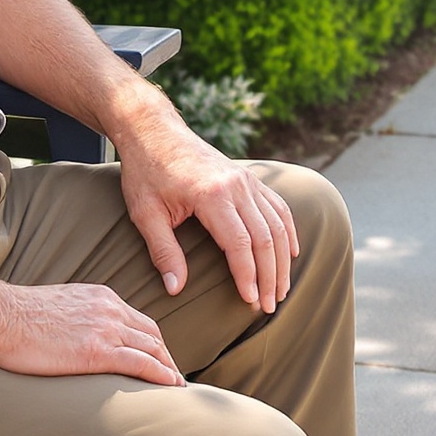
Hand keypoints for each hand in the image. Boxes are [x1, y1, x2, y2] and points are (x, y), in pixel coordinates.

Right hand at [0, 281, 183, 386]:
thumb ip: (79, 318)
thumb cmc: (17, 317)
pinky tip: (171, 387)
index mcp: (100, 297)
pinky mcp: (96, 351)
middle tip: (174, 379)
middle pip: (153, 334)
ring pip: (152, 349)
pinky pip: (140, 363)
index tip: (159, 361)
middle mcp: (109, 308)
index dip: (154, 343)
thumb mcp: (59, 307)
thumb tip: (80, 337)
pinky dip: (160, 376)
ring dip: (169, 370)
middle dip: (167, 358)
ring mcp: (105, 328)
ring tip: (177, 390)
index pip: (139, 321)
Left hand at [115, 101, 299, 312]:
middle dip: (270, 276)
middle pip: (265, 238)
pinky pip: (277, 206)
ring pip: (276, 224)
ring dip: (282, 260)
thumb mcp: (145, 213)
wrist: (153, 128)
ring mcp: (246, 179)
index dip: (248, 277)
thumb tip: (175, 289)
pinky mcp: (248, 177)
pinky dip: (287, 230)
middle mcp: (236, 185)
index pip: (240, 244)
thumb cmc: (145, 171)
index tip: (250, 303)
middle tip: (269, 307)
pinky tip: (290, 252)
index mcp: (211, 195)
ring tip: (280, 290)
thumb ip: (163, 251)